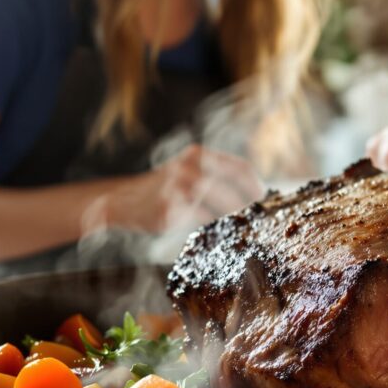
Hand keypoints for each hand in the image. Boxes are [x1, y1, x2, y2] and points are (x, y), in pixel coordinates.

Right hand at [83, 145, 263, 234]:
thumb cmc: (165, 190)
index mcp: (198, 155)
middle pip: (234, 191)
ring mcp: (178, 188)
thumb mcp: (190, 174)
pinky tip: (211, 232)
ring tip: (237, 229)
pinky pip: (201, 223)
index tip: (266, 203)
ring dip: (231, 221)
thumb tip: (256, 200)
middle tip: (258, 223)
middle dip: (249, 209)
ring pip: (220, 209)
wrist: (121, 200)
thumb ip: (218, 180)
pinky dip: (210, 229)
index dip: (257, 188)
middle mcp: (189, 167)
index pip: (240, 169)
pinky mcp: (169, 211)